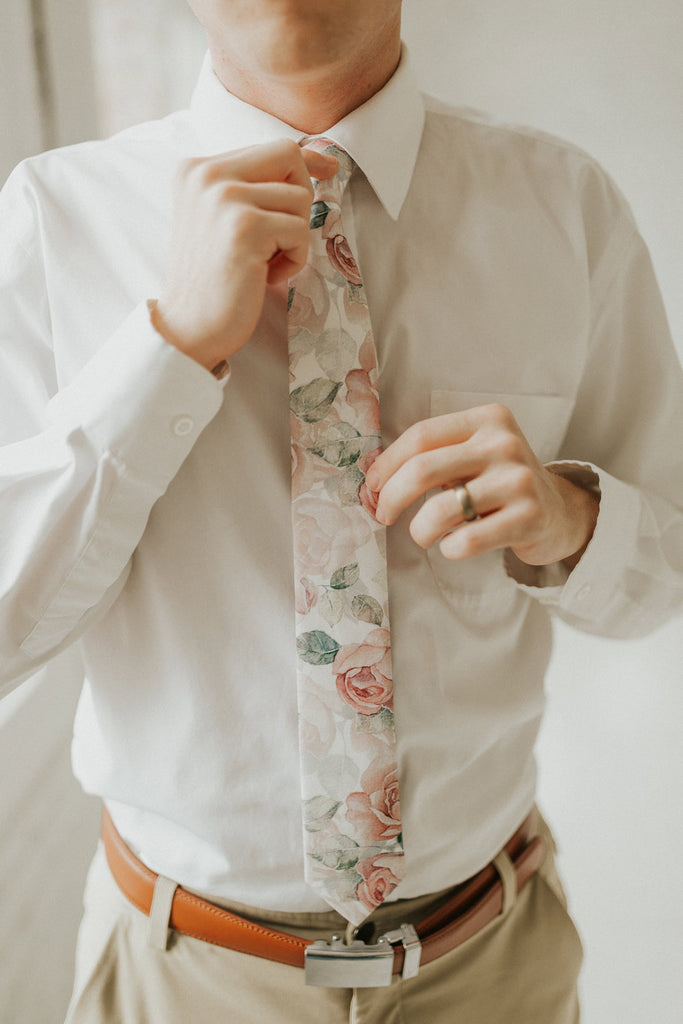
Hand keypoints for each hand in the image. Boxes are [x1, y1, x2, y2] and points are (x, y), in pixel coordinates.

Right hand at [154, 139, 337, 370]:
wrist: (188, 326)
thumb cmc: (213, 279)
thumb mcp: (223, 219)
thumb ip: (252, 188)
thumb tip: (317, 161)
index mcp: (196, 169)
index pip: (270, 147)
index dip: (305, 159)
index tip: (328, 167)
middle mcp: (206, 174)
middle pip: (288, 156)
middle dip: (300, 197)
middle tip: (282, 236)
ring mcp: (224, 198)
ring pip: (299, 198)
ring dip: (293, 238)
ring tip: (263, 262)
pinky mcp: (245, 227)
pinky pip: (299, 231)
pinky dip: (292, 259)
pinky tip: (264, 275)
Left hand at [366, 404, 598, 568]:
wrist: (558, 512)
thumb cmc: (499, 483)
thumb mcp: (473, 454)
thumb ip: (433, 456)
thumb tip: (374, 481)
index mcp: (486, 419)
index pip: (421, 436)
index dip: (387, 463)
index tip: (372, 486)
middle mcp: (504, 444)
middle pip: (423, 469)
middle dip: (392, 497)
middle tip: (384, 515)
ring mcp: (519, 480)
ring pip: (441, 510)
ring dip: (419, 530)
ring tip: (423, 535)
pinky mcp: (529, 517)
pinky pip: (466, 541)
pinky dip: (449, 548)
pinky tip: (453, 545)